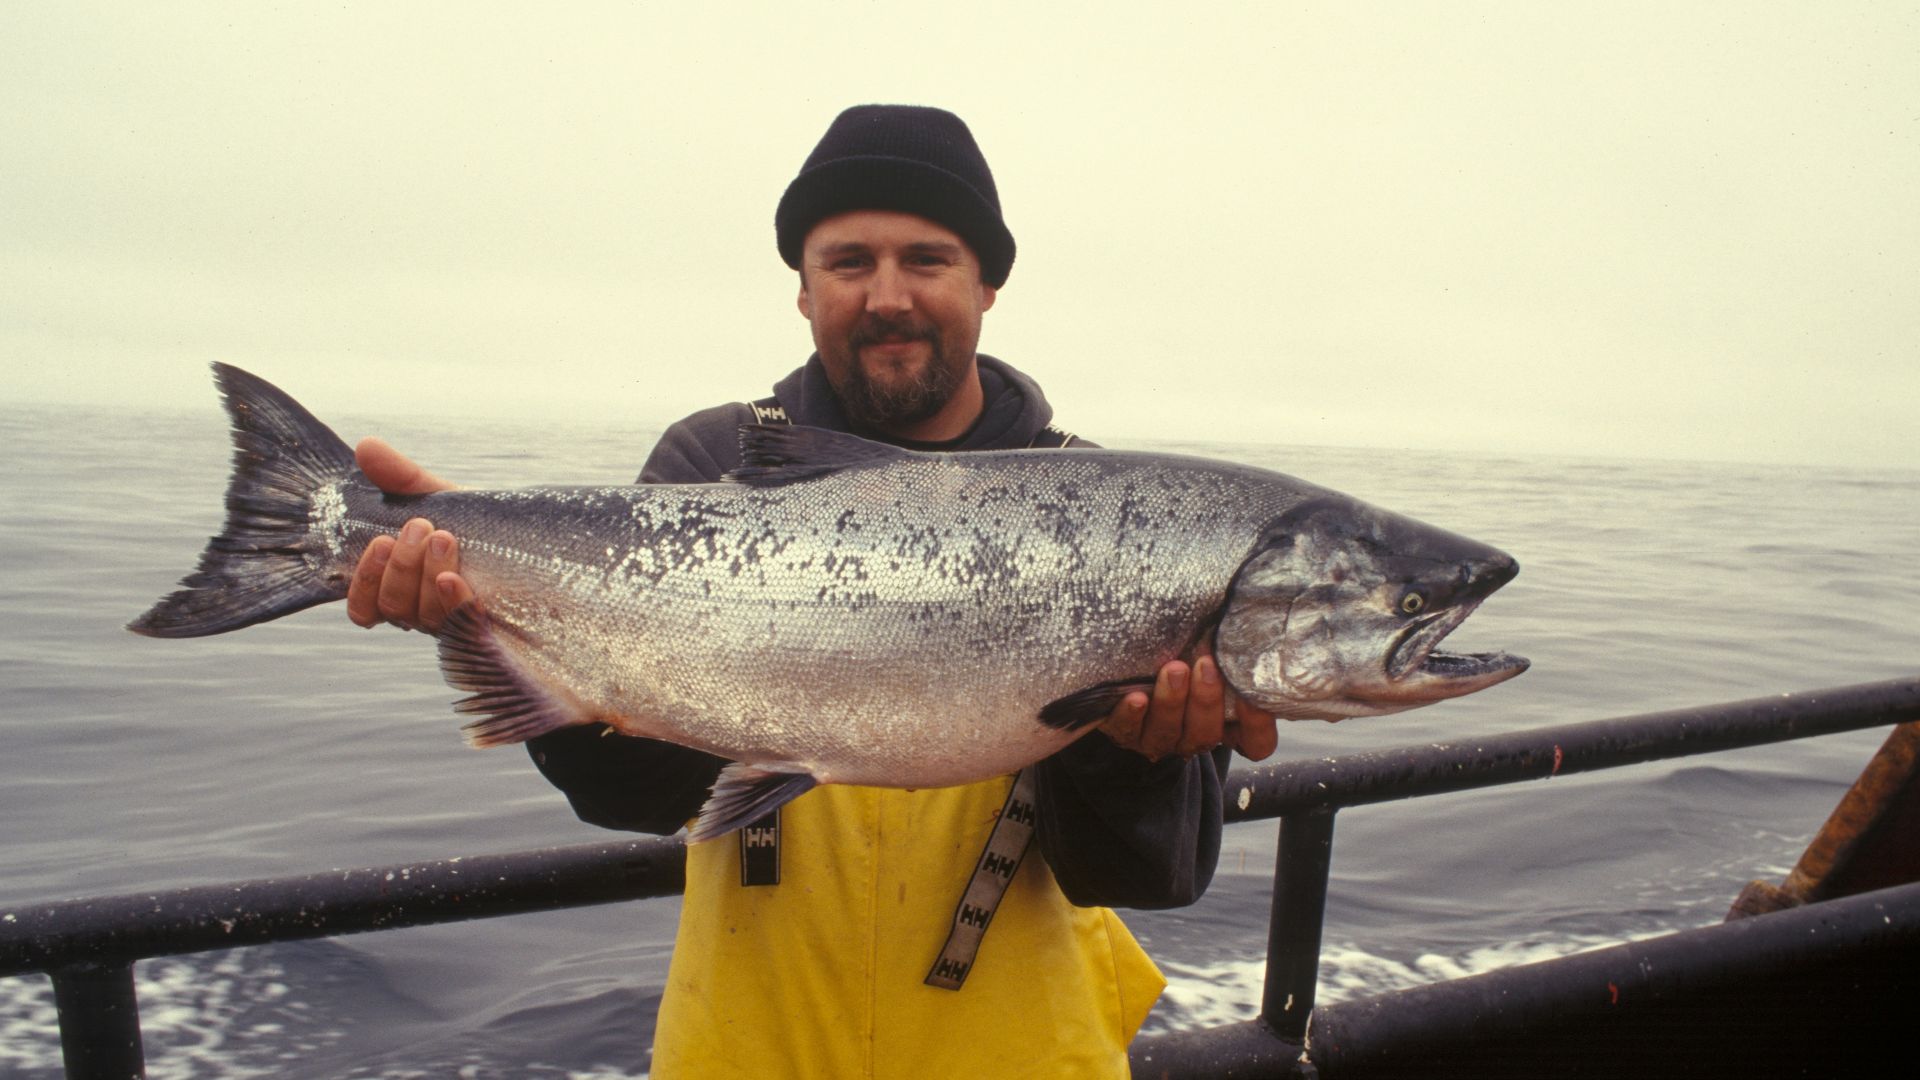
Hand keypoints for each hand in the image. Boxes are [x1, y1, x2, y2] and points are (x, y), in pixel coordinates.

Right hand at [344, 437, 475, 632]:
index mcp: (403, 587)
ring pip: (422, 616)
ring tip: (444, 537)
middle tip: (420, 526)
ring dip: (426, 575)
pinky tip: (453, 578)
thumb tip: (366, 446)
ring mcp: (454, 623)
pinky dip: (452, 601)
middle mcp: (423, 612)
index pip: (363, 607)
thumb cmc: (477, 523)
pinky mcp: (487, 628)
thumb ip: (401, 477)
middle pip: (394, 607)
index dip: (364, 582)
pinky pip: (460, 627)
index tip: (381, 543)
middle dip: (402, 565)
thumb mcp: (439, 496)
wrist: (533, 538)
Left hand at [1097, 645, 1280, 761]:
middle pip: (1206, 734)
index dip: (1257, 727)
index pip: (1255, 743)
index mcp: (1224, 725)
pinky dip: (1132, 714)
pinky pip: (1126, 730)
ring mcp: (1157, 739)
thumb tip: (1243, 622)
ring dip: (1171, 702)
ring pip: (1167, 732)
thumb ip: (1227, 650)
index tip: (1253, 697)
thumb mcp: (1207, 655)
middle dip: (1206, 700)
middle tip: (1206, 665)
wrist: (1128, 671)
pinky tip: (1136, 697)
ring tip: (1173, 669)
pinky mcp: (1124, 732)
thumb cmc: (1182, 656)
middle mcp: (1192, 737)